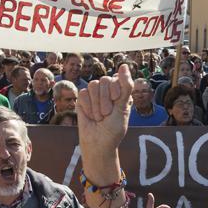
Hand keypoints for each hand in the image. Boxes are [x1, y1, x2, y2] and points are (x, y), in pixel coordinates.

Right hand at [76, 65, 132, 181]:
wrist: (99, 142)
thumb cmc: (114, 128)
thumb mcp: (122, 107)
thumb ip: (125, 86)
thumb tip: (123, 65)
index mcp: (120, 90)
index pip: (116, 78)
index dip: (115, 91)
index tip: (116, 102)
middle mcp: (107, 89)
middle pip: (104, 80)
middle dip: (105, 100)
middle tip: (106, 114)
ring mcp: (94, 93)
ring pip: (92, 86)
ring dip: (96, 105)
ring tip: (99, 116)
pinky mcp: (82, 99)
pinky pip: (83, 93)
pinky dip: (87, 107)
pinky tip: (90, 116)